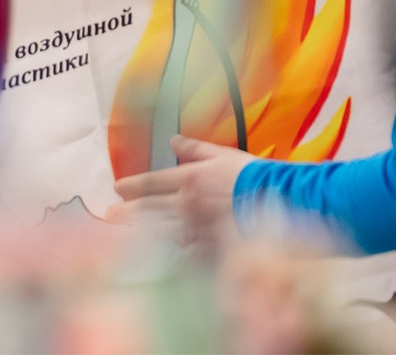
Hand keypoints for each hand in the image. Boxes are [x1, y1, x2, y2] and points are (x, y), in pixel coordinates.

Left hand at [114, 136, 252, 243]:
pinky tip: (161, 255)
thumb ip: (195, 149)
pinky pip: (187, 251)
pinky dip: (173, 252)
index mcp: (188, 179)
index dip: (133, 185)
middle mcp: (187, 204)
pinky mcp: (213, 247)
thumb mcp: (223, 154)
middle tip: (110, 215)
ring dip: (143, 231)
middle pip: (151, 208)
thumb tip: (172, 141)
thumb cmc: (254, 174)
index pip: (152, 182)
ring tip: (126, 233)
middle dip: (128, 211)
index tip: (117, 188)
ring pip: (163, 230)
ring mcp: (198, 228)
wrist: (284, 201)